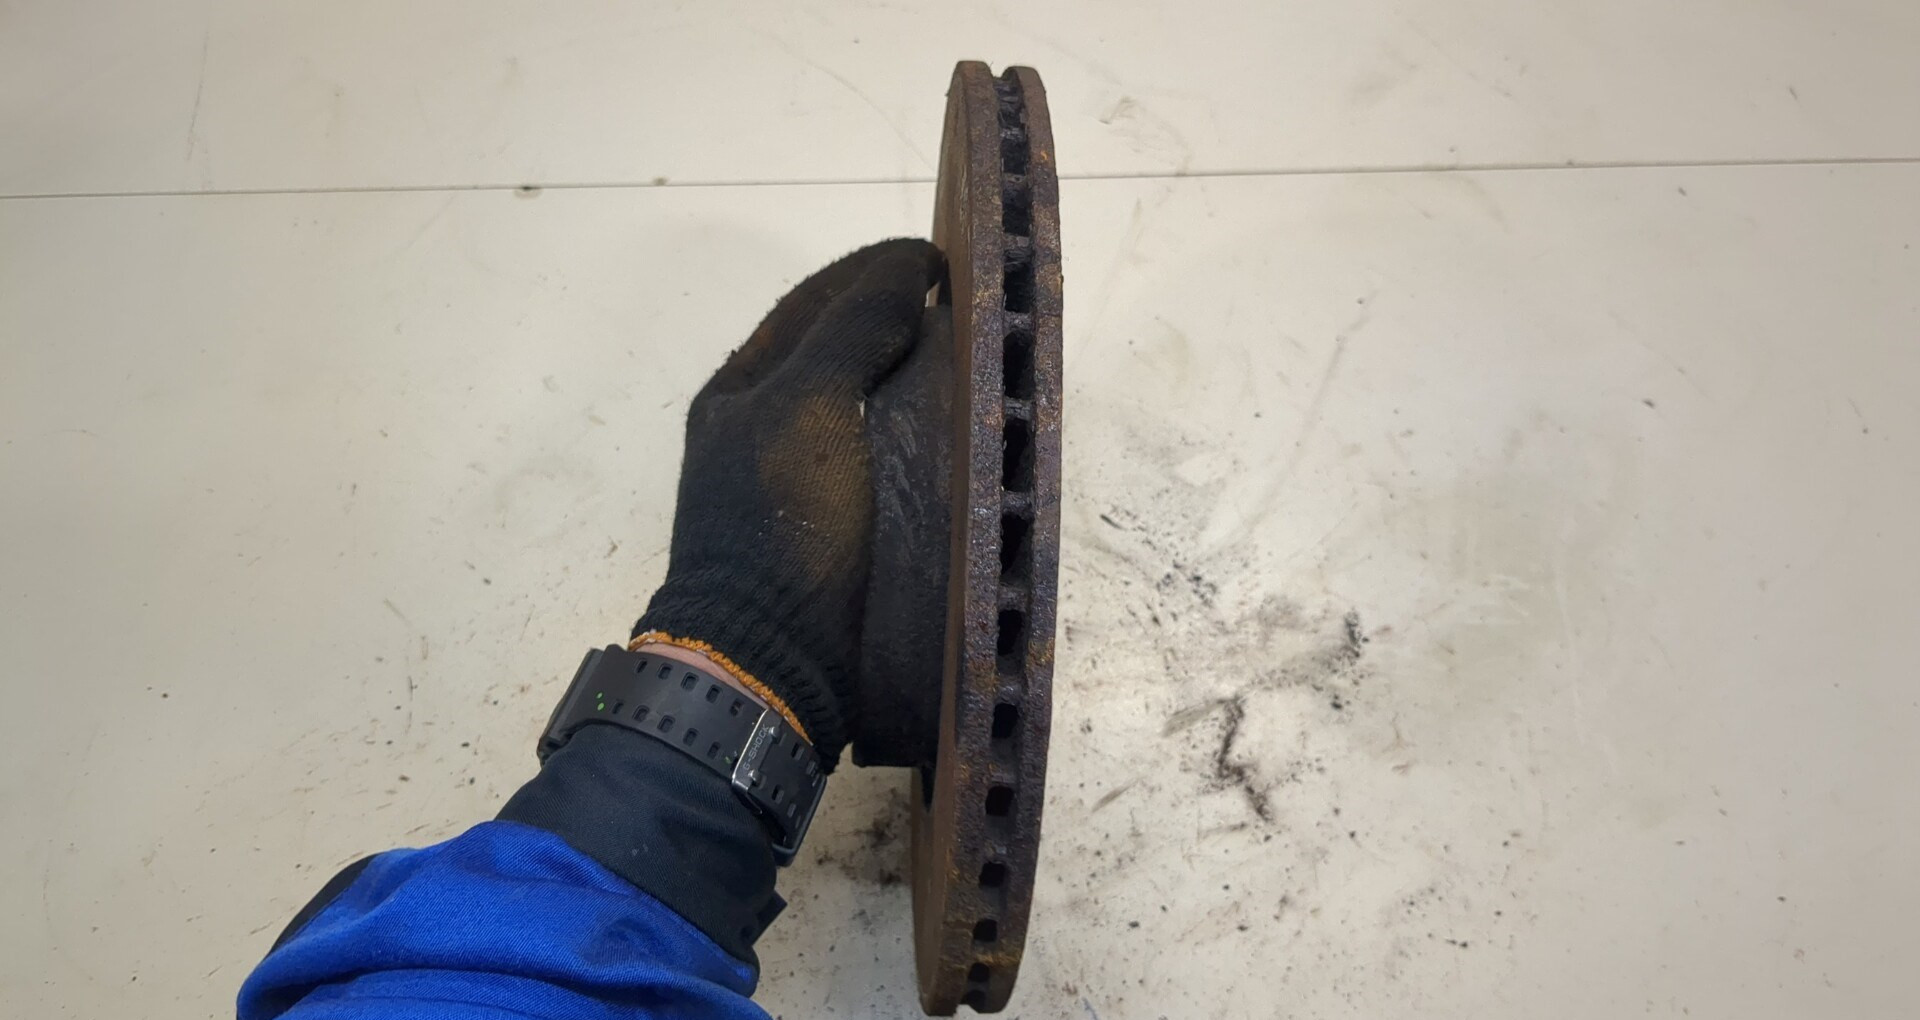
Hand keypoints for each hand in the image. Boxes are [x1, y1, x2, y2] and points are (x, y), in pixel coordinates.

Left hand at [633, 239, 941, 765]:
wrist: (771, 665)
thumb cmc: (782, 527)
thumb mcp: (809, 408)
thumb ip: (853, 332)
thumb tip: (908, 277)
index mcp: (739, 391)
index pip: (813, 303)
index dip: (875, 273)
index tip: (943, 262)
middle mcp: (761, 431)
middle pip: (837, 352)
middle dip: (898, 324)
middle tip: (969, 311)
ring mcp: (798, 487)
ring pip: (863, 408)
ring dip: (914, 382)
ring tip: (974, 367)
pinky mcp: (834, 535)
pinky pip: (882, 465)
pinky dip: (920, 440)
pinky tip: (959, 440)